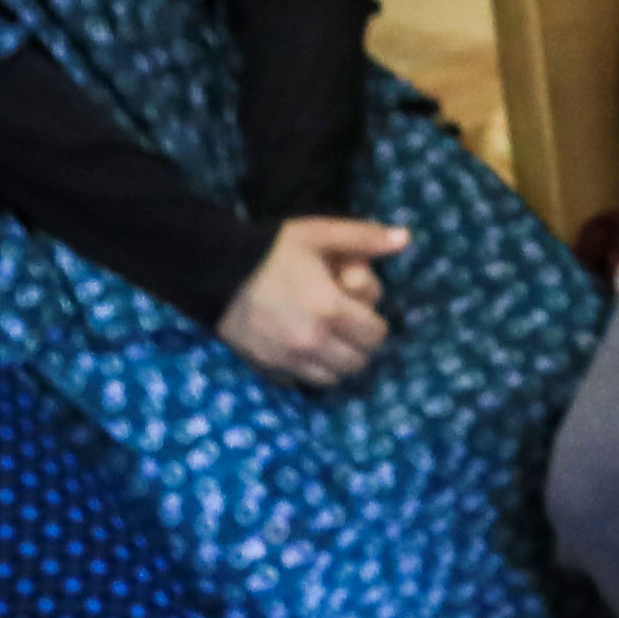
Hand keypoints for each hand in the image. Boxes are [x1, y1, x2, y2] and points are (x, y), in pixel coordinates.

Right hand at [219, 216, 406, 389]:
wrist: (213, 269)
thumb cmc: (272, 250)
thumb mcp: (319, 234)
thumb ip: (364, 239)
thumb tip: (405, 238)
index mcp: (331, 310)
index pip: (376, 335)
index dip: (375, 322)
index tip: (361, 309)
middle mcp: (312, 342)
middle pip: (358, 362)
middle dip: (359, 344)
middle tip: (347, 325)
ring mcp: (288, 360)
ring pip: (333, 378)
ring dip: (337, 362)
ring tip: (328, 338)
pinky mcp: (268, 368)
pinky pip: (302, 383)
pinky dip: (310, 371)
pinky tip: (303, 348)